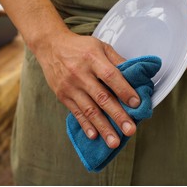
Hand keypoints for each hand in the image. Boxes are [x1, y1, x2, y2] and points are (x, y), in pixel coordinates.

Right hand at [34, 30, 139, 147]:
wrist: (50, 46)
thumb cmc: (79, 46)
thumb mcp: (100, 46)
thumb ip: (117, 60)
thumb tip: (136, 75)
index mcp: (92, 58)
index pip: (111, 76)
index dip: (124, 90)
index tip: (136, 104)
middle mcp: (80, 73)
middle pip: (101, 97)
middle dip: (117, 115)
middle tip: (130, 129)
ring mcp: (70, 86)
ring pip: (89, 110)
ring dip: (103, 127)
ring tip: (114, 141)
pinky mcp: (63, 96)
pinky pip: (76, 113)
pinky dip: (86, 125)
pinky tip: (95, 136)